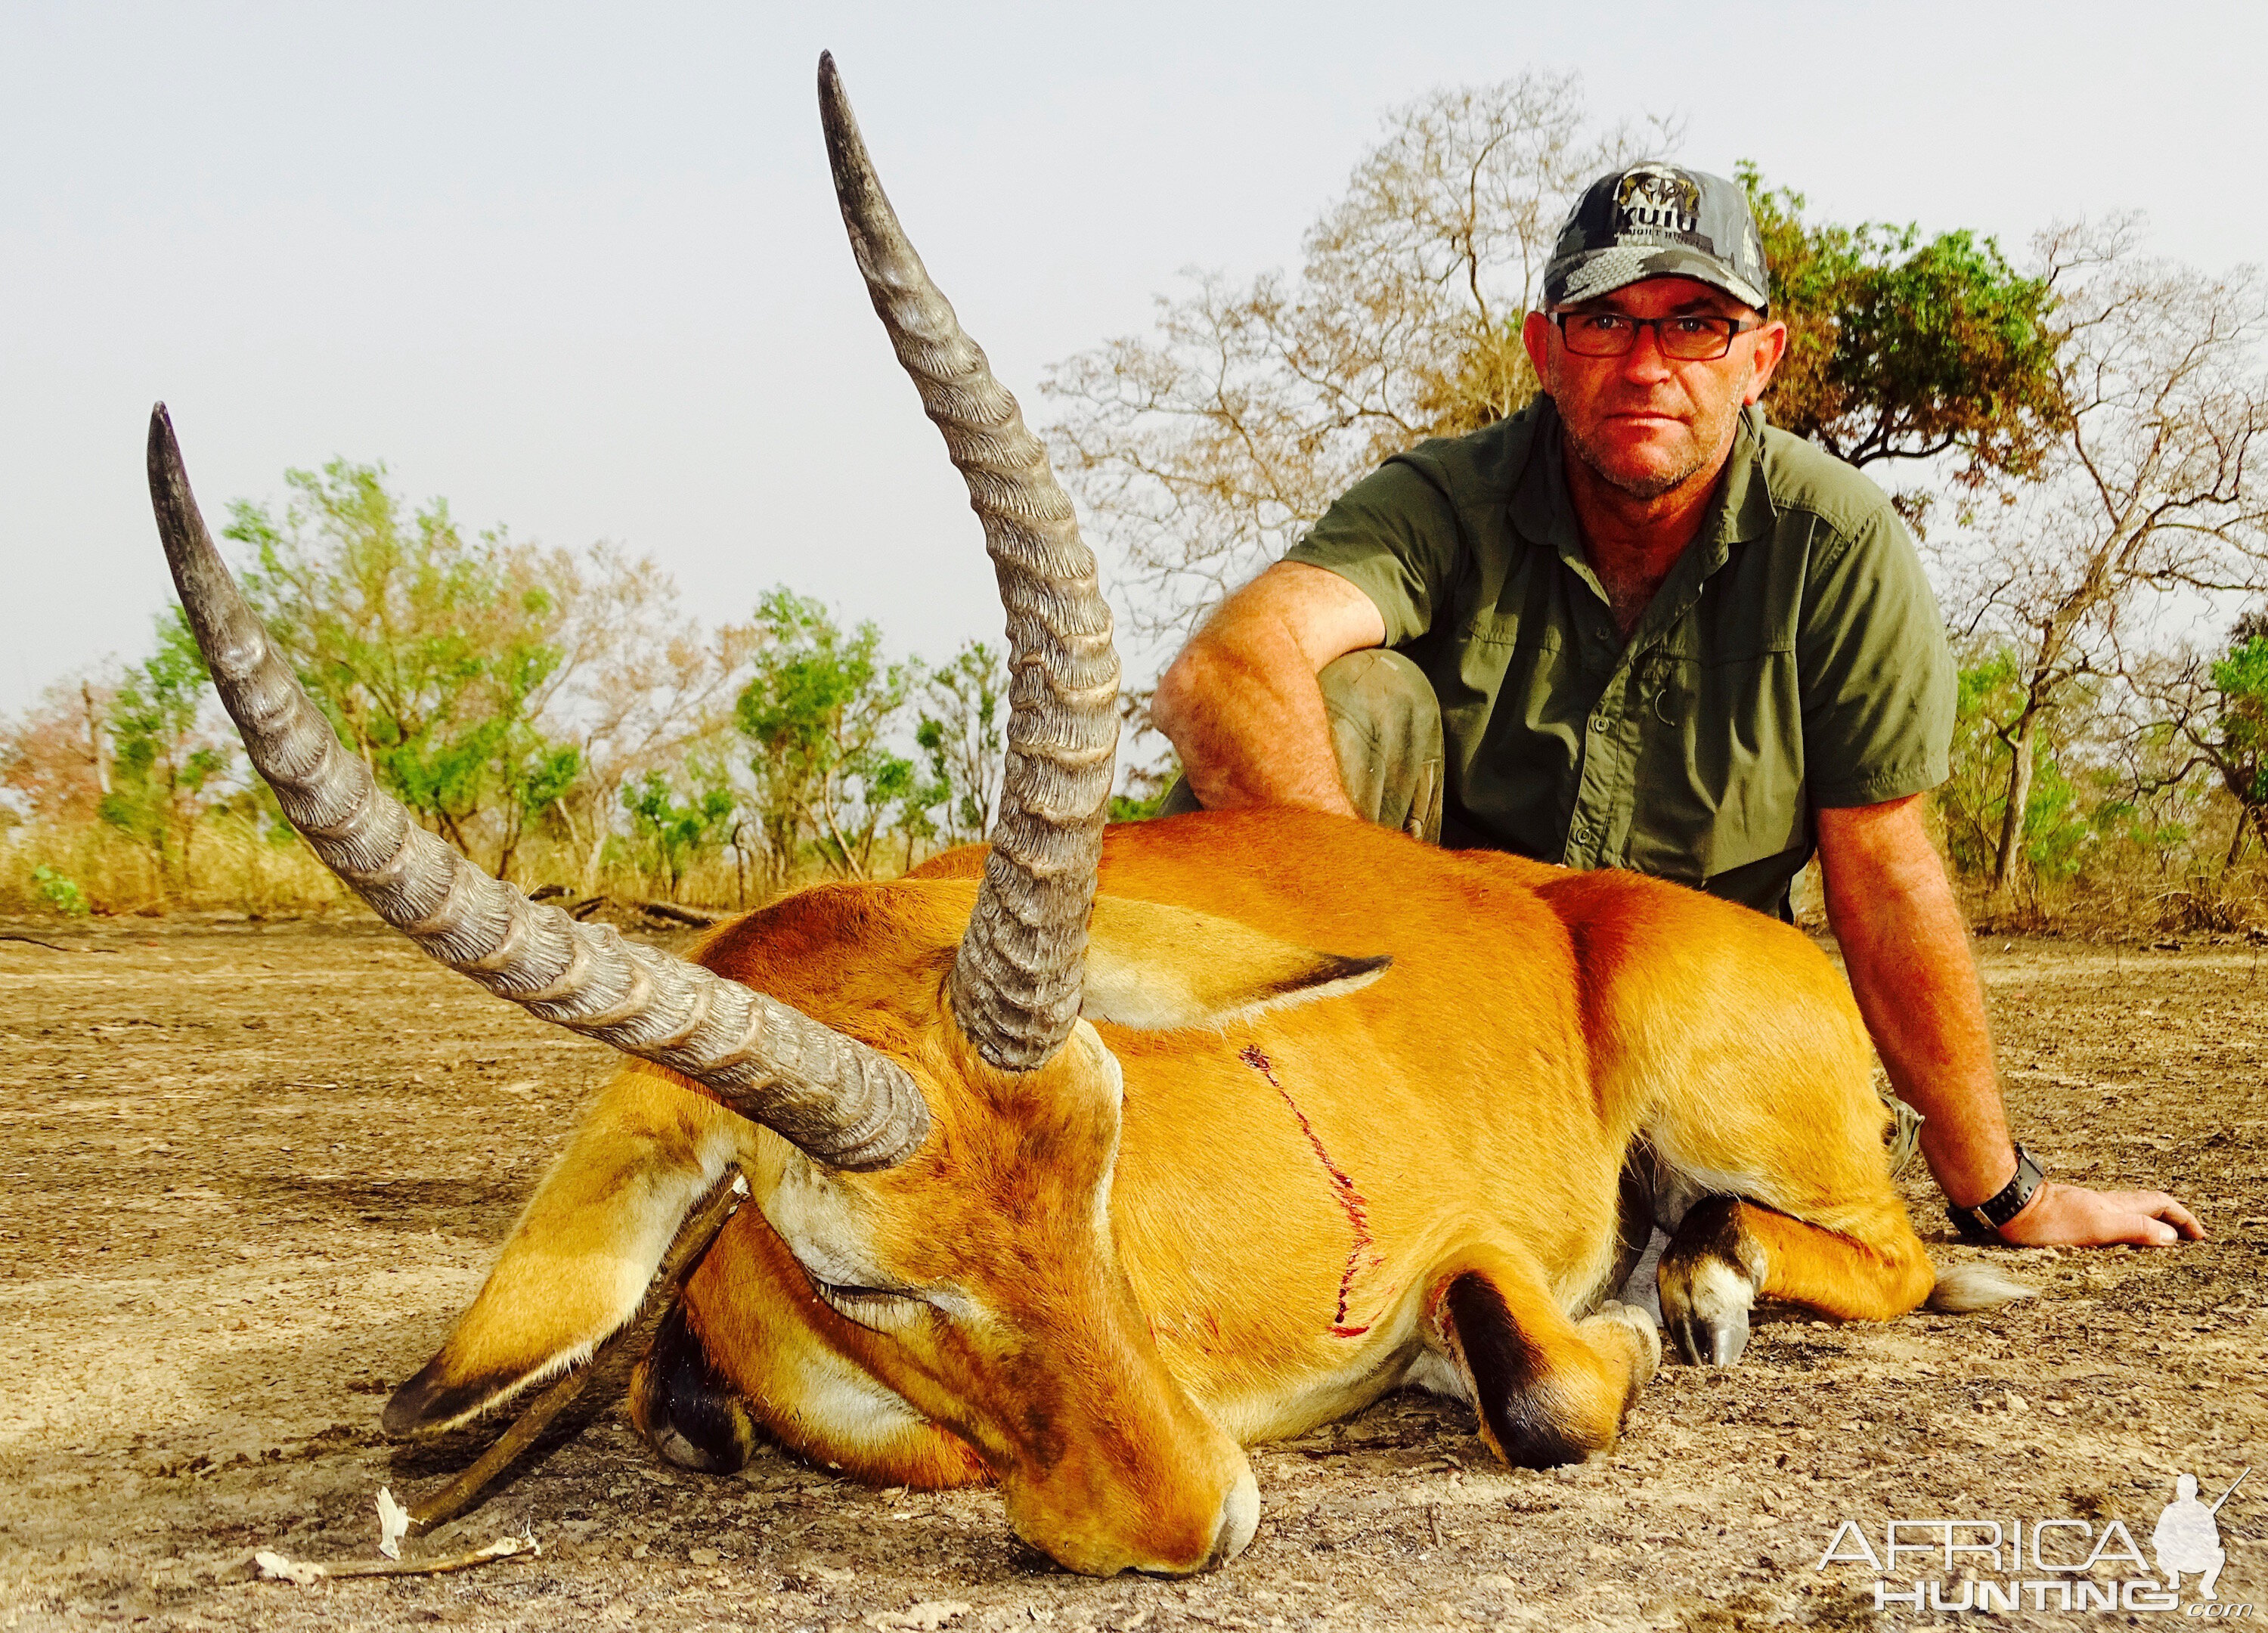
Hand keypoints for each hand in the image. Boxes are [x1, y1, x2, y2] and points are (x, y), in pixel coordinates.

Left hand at [1994, 1180, 2203, 1246]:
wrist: (2005, 1206)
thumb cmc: (2046, 1219)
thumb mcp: (2098, 1227)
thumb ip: (2135, 1230)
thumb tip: (2170, 1238)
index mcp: (2114, 1205)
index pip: (2160, 1204)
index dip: (2184, 1218)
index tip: (2201, 1237)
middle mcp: (2101, 1204)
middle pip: (2145, 1207)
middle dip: (2169, 1220)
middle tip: (2185, 1240)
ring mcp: (2082, 1210)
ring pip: (2123, 1214)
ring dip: (2144, 1227)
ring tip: (2156, 1246)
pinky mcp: (2064, 1219)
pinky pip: (2103, 1224)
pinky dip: (2119, 1233)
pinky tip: (2112, 1247)